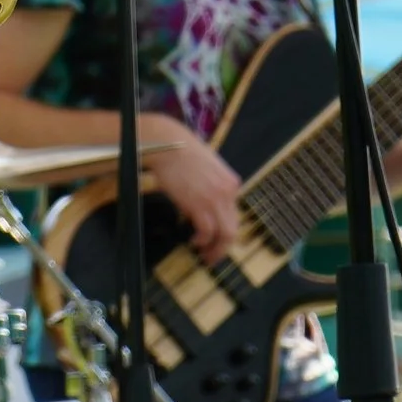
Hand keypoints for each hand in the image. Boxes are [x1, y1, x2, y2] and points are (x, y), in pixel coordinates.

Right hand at [144, 127, 241, 263]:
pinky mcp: (200, 204)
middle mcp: (229, 192)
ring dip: (215, 249)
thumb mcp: (207, 169)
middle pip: (233, 228)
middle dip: (223, 247)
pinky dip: (203, 241)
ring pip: (224, 234)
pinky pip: (208, 231)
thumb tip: (205, 203)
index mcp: (232, 183)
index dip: (225, 231)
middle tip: (212, 256)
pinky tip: (195, 241)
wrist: (168, 144)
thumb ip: (212, 186)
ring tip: (205, 255)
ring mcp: (215, 199)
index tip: (216, 240)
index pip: (234, 215)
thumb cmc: (181, 152)